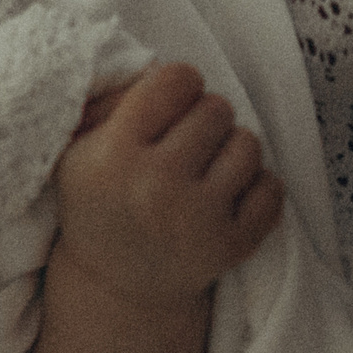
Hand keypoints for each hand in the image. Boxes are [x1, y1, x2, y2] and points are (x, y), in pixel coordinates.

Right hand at [55, 62, 283, 305]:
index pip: (177, 80)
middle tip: (187, 143)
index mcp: (114, 153)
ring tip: (207, 167)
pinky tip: (228, 195)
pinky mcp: (231, 247)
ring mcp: (197, 219)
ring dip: (231, 149)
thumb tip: (160, 66)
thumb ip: (116, 98)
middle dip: (205, 119)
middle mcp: (155, 185)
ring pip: (248, 144)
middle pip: (217, 108)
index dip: (179, 85)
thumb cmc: (102, 202)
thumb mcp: (79, 148)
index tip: (171, 104)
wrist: (117, 287)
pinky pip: (272, 188)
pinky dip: (257, 186)